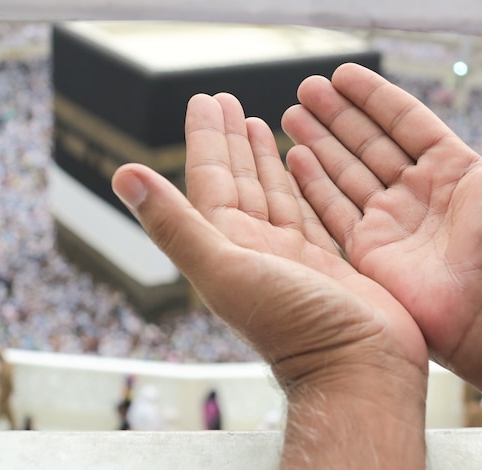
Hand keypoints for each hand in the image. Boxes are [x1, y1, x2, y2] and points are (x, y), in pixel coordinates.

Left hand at [112, 93, 427, 466]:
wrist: (358, 370)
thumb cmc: (294, 327)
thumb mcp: (225, 270)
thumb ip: (175, 225)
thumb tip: (123, 175)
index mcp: (229, 244)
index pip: (210, 179)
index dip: (206, 138)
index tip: (206, 100)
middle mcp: (257, 248)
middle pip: (240, 181)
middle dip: (231, 140)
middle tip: (227, 100)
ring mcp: (293, 255)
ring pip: (273, 193)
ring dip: (263, 158)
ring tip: (259, 122)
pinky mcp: (328, 260)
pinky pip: (309, 210)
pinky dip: (301, 185)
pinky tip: (300, 165)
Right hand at [282, 39, 481, 366]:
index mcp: (450, 168)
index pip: (403, 121)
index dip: (372, 96)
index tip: (342, 74)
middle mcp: (416, 194)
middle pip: (367, 144)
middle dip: (336, 116)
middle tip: (306, 88)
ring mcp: (390, 223)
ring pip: (345, 173)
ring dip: (319, 143)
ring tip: (292, 114)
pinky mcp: (368, 252)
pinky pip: (333, 211)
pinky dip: (313, 185)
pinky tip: (294, 158)